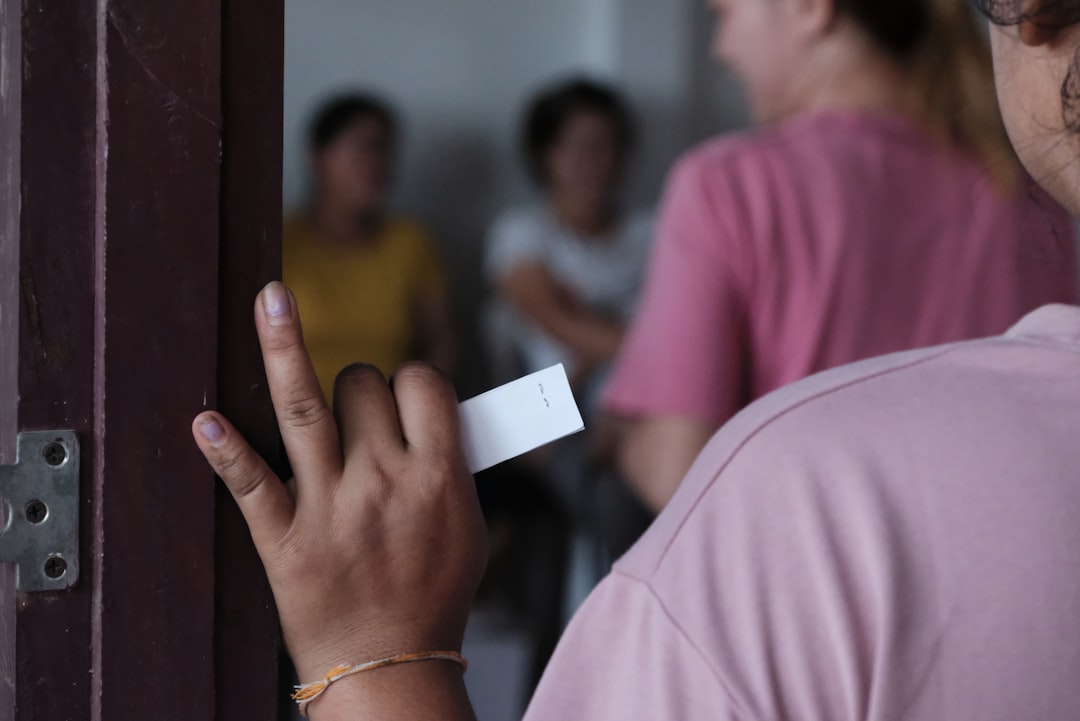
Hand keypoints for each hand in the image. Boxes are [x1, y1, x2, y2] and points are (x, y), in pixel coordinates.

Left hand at [191, 281, 487, 683]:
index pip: (424, 385)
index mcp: (439, 477)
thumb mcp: (469, 528)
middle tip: (355, 416)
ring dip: (284, 345)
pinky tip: (205, 422)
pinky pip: (252, 484)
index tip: (404, 395)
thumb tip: (435, 414)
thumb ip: (455, 466)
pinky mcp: (285, 539)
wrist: (391, 667)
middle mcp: (385, 482)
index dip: (412, 380)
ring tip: (269, 298)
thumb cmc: (433, 595)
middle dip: (358, 386)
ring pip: (306, 407)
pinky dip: (226, 451)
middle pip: (363, 386)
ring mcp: (332, 508)